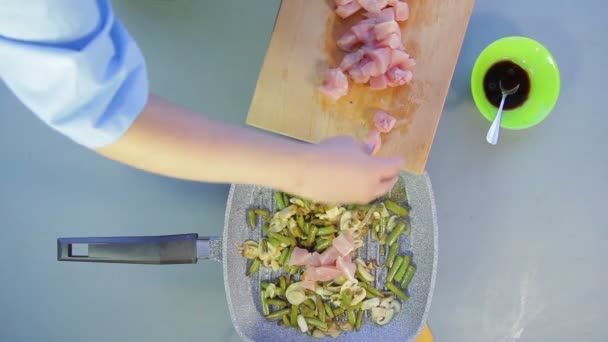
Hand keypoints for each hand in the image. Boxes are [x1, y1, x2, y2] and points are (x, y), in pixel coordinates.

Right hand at [285, 136, 404, 203]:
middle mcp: (371, 187)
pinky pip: (360, 195)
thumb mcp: (349, 143)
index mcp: (376, 170)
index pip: (395, 166)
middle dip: (391, 176)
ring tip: (373, 175)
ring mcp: (358, 197)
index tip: (399, 158)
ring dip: (377, 184)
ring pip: (375, 192)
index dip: (398, 160)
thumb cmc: (329, 152)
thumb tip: (370, 151)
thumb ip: (363, 148)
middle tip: (390, 169)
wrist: (305, 172)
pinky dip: (362, 188)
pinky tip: (354, 180)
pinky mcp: (346, 203)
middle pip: (389, 183)